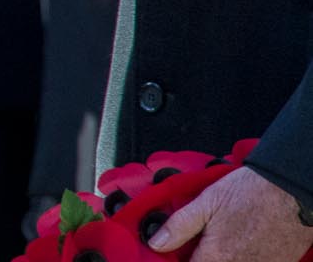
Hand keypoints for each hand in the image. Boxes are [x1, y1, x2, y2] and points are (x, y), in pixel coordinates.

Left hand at [151, 165, 312, 258]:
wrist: (292, 192)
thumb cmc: (251, 192)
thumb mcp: (207, 202)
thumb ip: (179, 226)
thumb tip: (156, 244)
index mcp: (217, 256)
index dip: (179, 261)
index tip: (176, 254)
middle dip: (200, 257)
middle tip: (199, 244)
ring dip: (219, 257)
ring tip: (220, 240)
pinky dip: (241, 257)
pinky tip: (239, 243)